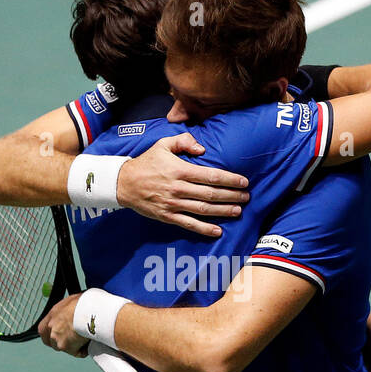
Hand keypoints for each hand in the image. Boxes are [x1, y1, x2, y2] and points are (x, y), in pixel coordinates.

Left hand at [38, 295, 88, 356]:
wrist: (89, 310)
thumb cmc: (83, 302)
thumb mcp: (70, 302)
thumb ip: (66, 311)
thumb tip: (72, 311)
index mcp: (51, 316)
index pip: (43, 331)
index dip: (50, 336)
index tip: (57, 336)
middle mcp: (52, 329)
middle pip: (53, 343)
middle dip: (63, 342)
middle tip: (75, 338)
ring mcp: (58, 339)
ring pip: (66, 348)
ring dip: (74, 346)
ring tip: (86, 337)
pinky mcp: (68, 348)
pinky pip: (78, 352)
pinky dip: (84, 350)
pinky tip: (90, 341)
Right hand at [116, 133, 249, 237]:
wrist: (123, 183)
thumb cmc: (146, 162)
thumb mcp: (162, 144)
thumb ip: (183, 141)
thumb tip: (202, 148)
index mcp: (180, 170)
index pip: (211, 176)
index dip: (230, 179)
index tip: (244, 182)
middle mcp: (178, 188)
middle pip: (211, 194)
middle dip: (232, 196)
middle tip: (247, 197)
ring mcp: (173, 204)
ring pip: (203, 209)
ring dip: (223, 211)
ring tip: (238, 211)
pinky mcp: (167, 216)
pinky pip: (189, 224)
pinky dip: (204, 229)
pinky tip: (218, 230)